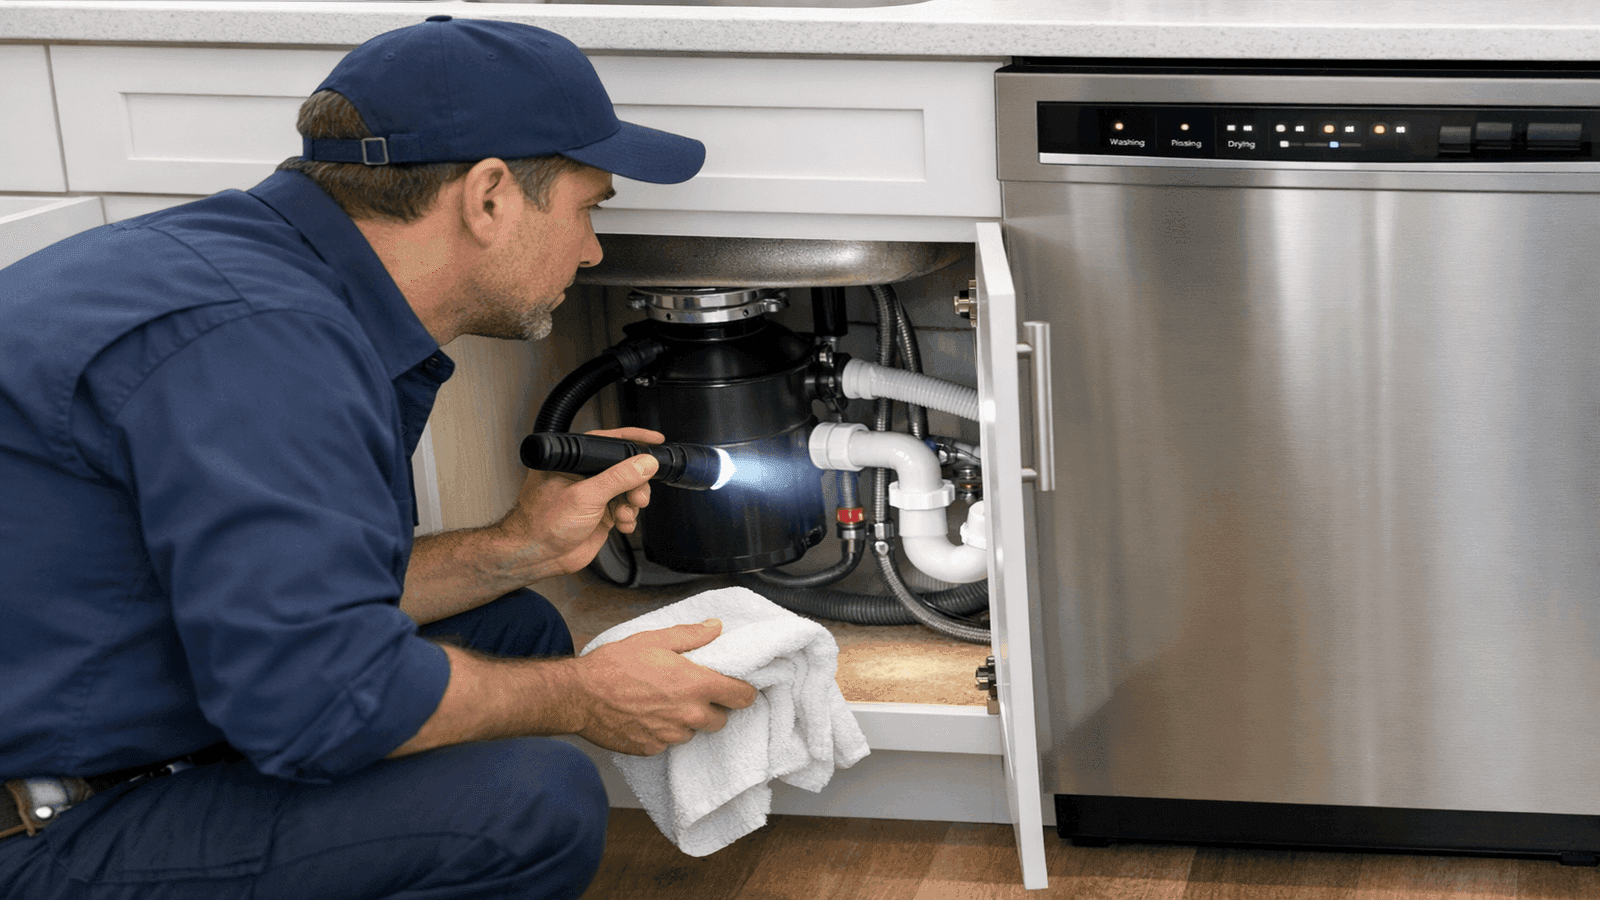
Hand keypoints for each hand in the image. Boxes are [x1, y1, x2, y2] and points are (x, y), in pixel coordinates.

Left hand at [493, 427, 663, 581]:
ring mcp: (593, 495)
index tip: (654, 442)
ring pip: (628, 490)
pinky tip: (623, 524)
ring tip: (625, 514)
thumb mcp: (585, 497)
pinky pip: (625, 510)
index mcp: (573, 461)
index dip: (633, 441)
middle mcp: (584, 475)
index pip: (608, 442)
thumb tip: (644, 463)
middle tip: (637, 496)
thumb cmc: (542, 523)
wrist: (537, 556)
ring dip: (633, 503)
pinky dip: (629, 518)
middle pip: (625, 469)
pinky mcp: (600, 514)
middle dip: (636, 483)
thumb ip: (617, 478)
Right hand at [574, 619, 758, 755]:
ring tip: (665, 702)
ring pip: (694, 731)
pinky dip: (664, 730)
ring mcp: (671, 735)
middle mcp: (688, 714)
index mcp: (696, 685)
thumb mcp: (654, 640)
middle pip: (721, 719)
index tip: (735, 686)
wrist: (580, 695)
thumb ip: (691, 635)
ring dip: (688, 719)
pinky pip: (669, 742)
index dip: (743, 691)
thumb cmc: (615, 665)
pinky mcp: (653, 748)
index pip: (743, 697)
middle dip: (713, 706)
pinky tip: (647, 715)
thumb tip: (715, 627)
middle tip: (693, 692)